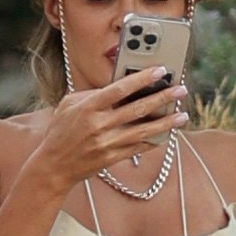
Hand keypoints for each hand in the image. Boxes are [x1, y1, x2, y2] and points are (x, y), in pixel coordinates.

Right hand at [33, 65, 186, 199]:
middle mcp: (99, 125)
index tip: (160, 70)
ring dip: (166, 122)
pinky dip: (154, 140)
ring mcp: (107, 143)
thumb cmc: (61, 130)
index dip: (142, 78)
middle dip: (162, 98)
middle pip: (137, 109)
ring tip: (183, 115)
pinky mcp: (112, 158)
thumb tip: (119, 87)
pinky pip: (138, 148)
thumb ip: (93, 94)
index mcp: (88, 107)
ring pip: (143, 131)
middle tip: (180, 90)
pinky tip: (167, 133)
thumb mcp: (69, 104)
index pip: (120, 88)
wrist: (53, 165)